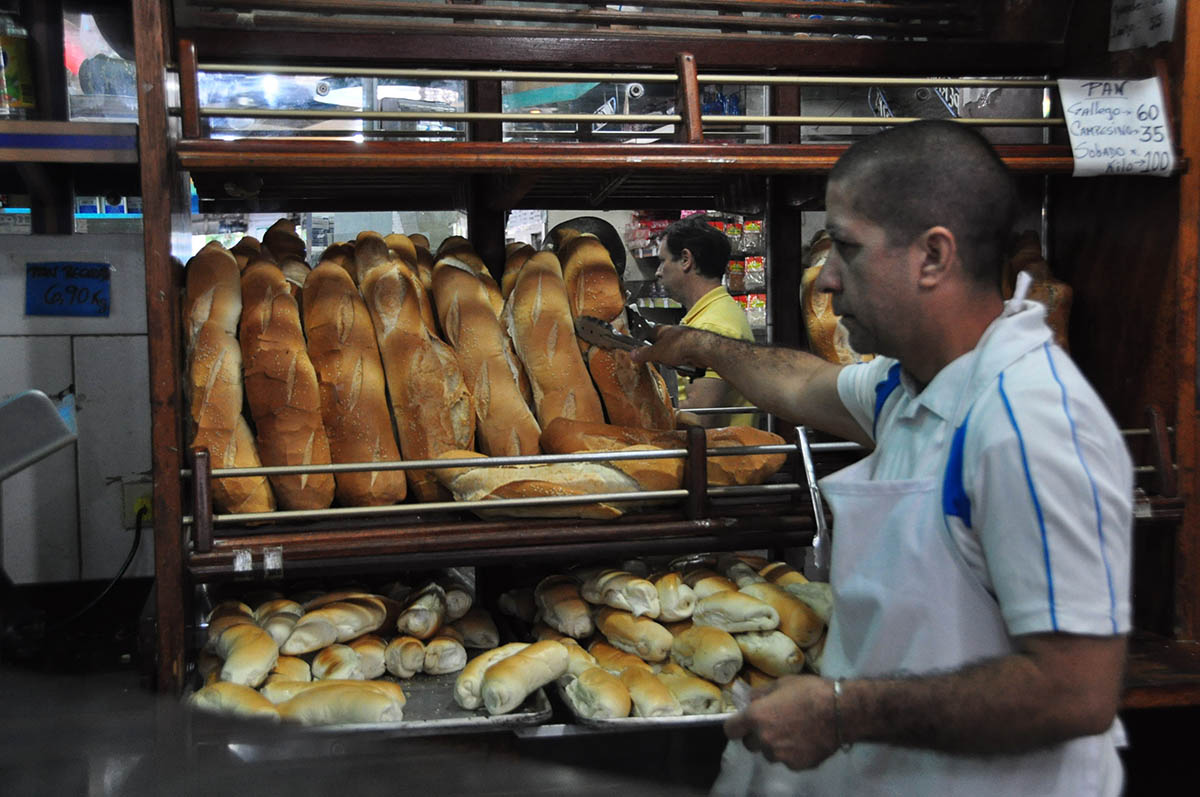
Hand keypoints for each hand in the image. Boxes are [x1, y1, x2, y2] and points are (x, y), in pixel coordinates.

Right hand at [629, 324, 705, 369]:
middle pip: (661, 349)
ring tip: (676, 363)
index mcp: (662, 330)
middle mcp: (673, 334)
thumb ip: (644, 354)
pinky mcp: (693, 351)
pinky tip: (685, 366)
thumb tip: (633, 354)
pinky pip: (683, 362)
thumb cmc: (682, 344)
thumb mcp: (657, 352)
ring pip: (673, 357)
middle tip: (662, 360)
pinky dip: (683, 366)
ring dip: (674, 364)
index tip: (640, 352)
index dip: (644, 343)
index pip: (648, 334)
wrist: (703, 350)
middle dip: (662, 358)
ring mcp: (684, 342)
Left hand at [723, 675, 840, 770]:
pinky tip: (805, 740)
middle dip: (757, 735)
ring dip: (775, 745)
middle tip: (774, 724)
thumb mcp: (782, 683)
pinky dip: (792, 753)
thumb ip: (760, 694)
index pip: (730, 730)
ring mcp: (780, 755)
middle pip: (749, 744)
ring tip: (792, 732)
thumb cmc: (810, 692)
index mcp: (756, 717)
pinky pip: (787, 760)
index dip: (736, 725)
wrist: (841, 712)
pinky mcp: (796, 765)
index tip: (743, 722)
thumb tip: (747, 700)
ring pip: (769, 753)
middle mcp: (764, 739)